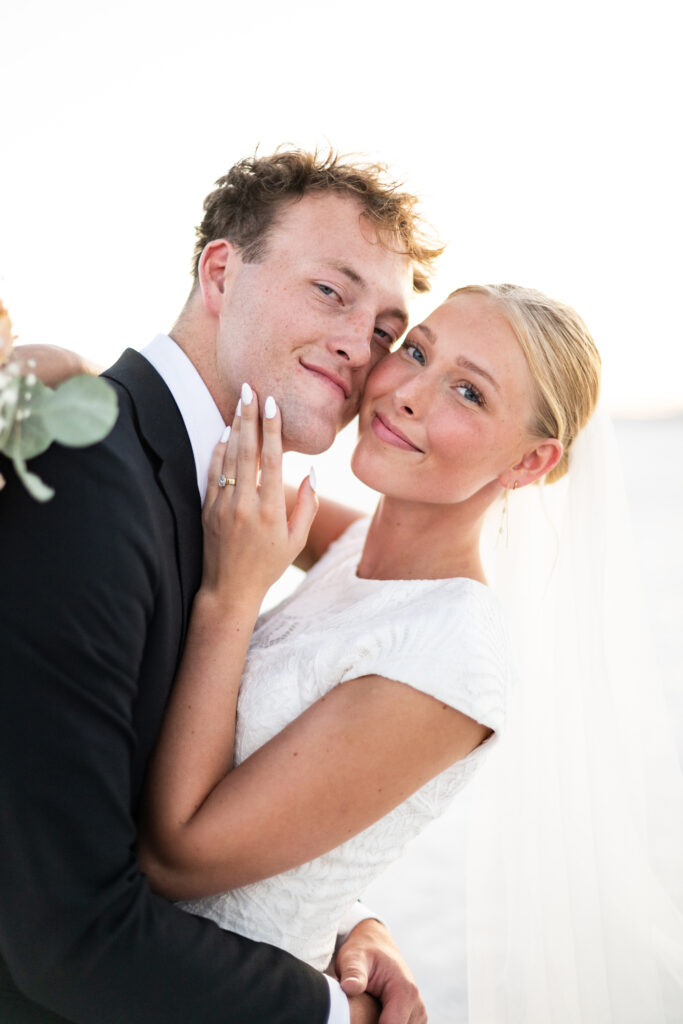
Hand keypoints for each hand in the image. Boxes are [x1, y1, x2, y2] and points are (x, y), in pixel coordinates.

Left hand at [201, 383, 317, 606]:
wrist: (230, 589)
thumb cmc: (268, 564)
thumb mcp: (297, 539)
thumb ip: (307, 504)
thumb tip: (312, 470)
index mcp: (270, 510)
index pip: (271, 459)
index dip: (272, 429)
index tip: (272, 404)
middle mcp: (244, 504)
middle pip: (247, 451)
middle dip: (249, 417)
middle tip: (249, 389)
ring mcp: (222, 506)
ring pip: (228, 458)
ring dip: (235, 428)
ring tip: (239, 403)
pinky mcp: (207, 510)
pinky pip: (213, 473)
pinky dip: (218, 451)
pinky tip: (224, 433)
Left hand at [336, 919, 426, 1023]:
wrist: (375, 944)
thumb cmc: (363, 951)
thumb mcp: (354, 957)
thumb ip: (353, 973)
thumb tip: (349, 987)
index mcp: (405, 991)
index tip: (355, 1021)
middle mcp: (417, 1005)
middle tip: (356, 1015)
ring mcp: (417, 1014)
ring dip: (378, 1023)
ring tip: (365, 1011)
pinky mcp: (413, 1019)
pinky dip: (384, 1023)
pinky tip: (372, 1015)